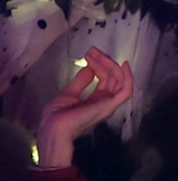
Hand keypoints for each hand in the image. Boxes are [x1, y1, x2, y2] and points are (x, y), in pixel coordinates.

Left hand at [37, 47, 133, 166]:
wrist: (54, 129)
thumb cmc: (57, 116)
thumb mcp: (69, 94)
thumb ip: (81, 82)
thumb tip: (89, 68)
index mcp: (95, 101)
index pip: (105, 79)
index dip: (99, 65)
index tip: (89, 54)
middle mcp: (105, 102)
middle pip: (113, 78)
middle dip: (104, 61)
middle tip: (92, 51)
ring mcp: (108, 104)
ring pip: (119, 80)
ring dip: (110, 65)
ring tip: (98, 54)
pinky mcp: (109, 106)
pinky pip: (126, 90)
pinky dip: (128, 77)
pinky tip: (123, 65)